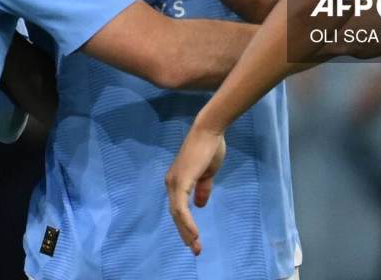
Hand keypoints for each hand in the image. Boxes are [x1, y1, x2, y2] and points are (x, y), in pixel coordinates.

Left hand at [165, 123, 226, 255]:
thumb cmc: (209, 148)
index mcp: (177, 181)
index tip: (194, 240)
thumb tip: (200, 205)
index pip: (178, 208)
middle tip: (195, 249)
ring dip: (186, 231)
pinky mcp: (180, 181)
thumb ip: (202, 189)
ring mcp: (174, 182)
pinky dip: (187, 221)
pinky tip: (194, 233)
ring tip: (195, 246)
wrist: (209, 131)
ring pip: (177, 213)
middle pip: (175, 214)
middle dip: (185, 233)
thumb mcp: (207, 174)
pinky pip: (181, 207)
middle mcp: (171, 183)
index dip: (185, 225)